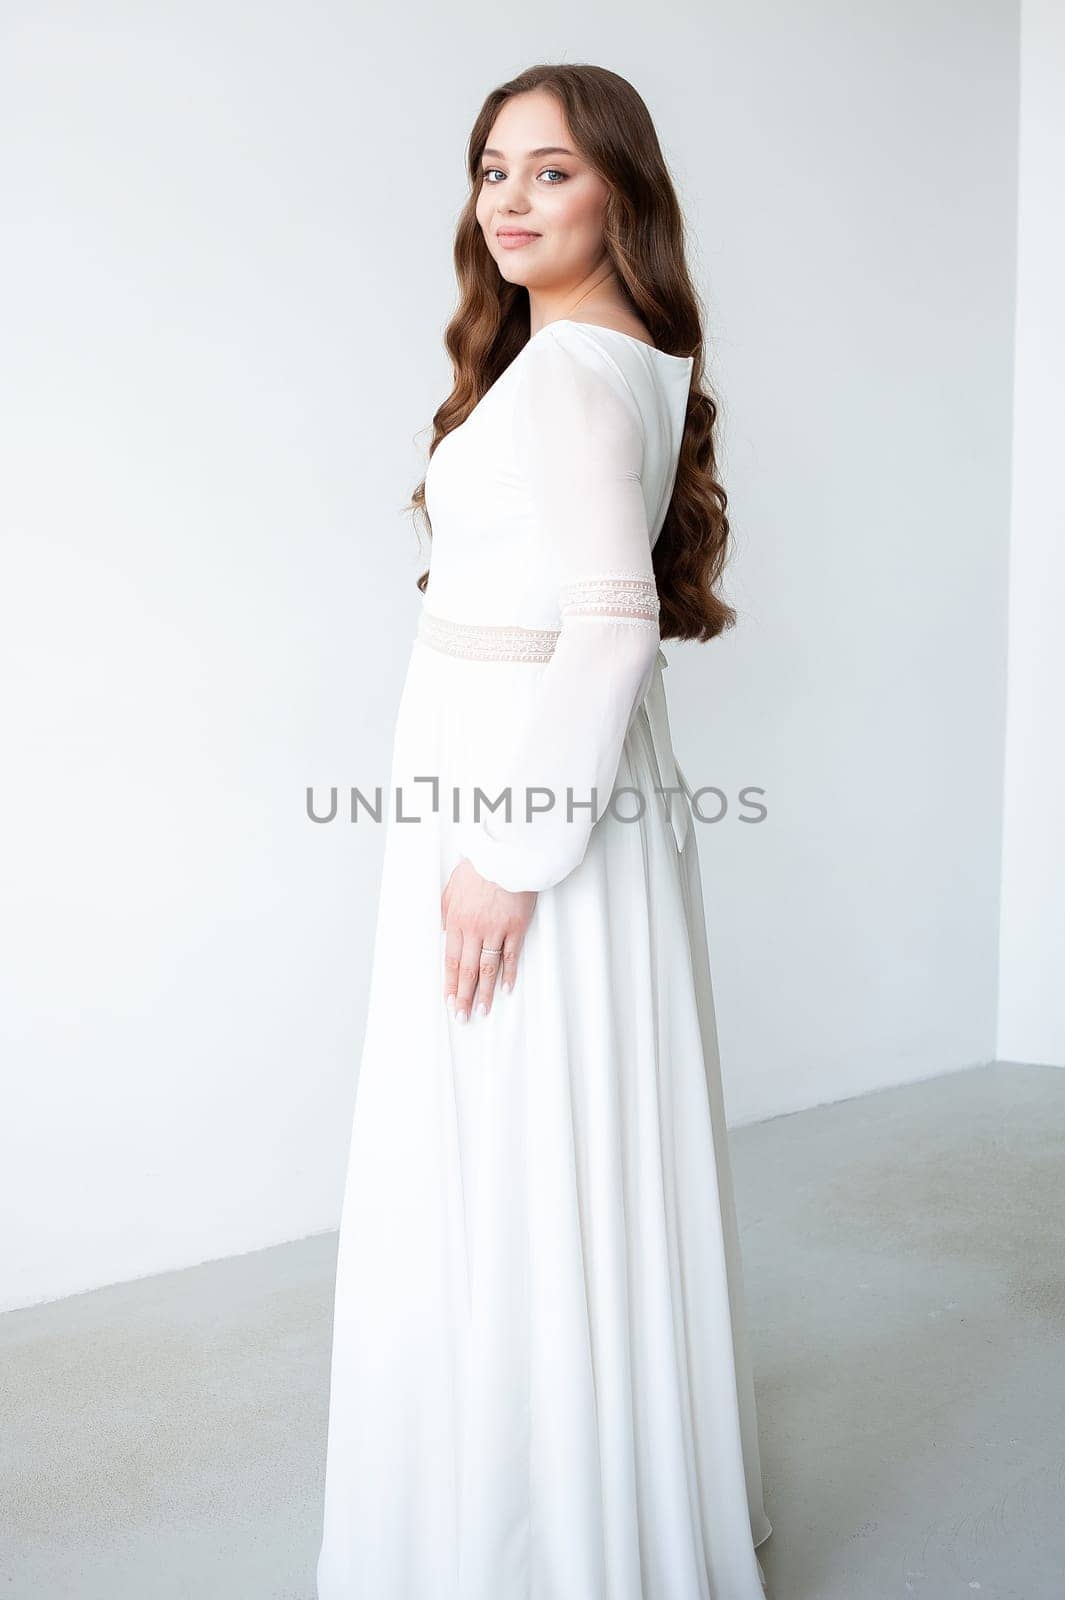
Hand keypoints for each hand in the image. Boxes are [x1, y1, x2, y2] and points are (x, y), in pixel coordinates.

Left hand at [441, 858, 536, 1021]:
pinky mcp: (516, 927)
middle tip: (462, 1017)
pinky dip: (508, 974)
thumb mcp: (451, 888)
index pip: (452, 960)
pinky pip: (511, 955)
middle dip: (464, 996)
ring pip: (488, 968)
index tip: (450, 1002)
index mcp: (457, 921)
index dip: (451, 984)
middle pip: (468, 970)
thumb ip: (446, 911)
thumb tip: (444, 932)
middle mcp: (475, 929)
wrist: (505, 855)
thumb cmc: (478, 867)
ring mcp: (496, 930)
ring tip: (482, 1012)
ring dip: (484, 992)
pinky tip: (505, 990)